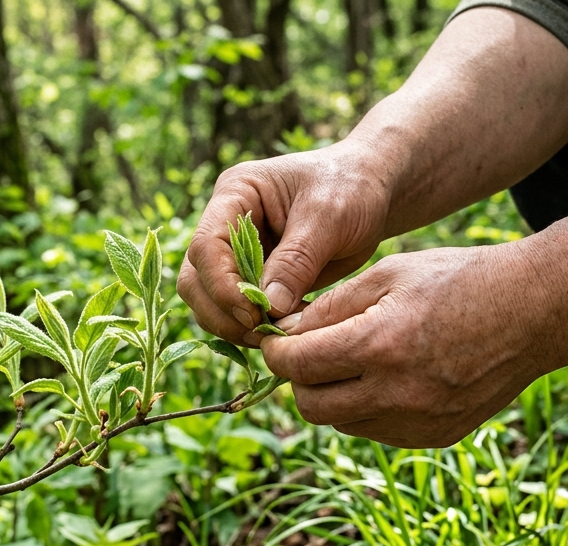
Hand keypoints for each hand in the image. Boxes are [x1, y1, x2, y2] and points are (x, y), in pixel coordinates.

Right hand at [179, 142, 393, 346]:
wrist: (372, 193)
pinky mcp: (250, 278)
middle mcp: (224, 223)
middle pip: (195, 278)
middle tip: (261, 333)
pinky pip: (232, 312)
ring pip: (206, 301)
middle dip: (222, 312)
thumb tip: (269, 307)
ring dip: (232, 326)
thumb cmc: (351, 188)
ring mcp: (233, 253)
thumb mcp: (329, 216)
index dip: (222, 285)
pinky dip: (250, 328)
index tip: (254, 313)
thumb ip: (297, 260)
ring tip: (273, 335)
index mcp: (235, 193)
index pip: (206, 246)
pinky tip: (282, 331)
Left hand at [259, 245, 550, 446]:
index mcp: (379, 346)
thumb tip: (282, 332)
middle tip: (308, 352)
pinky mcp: (437, 435)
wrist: (534, 310)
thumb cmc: (458, 279)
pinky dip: (368, 408)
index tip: (276, 339)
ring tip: (351, 360)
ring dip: (333, 395)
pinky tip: (386, 376)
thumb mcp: (388, 275)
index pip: (295, 366)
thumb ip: (329, 307)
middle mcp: (396, 393)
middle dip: (299, 379)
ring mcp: (418, 421)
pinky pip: (378, 431)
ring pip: (342, 422)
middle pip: (311, 405)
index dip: (276, 352)